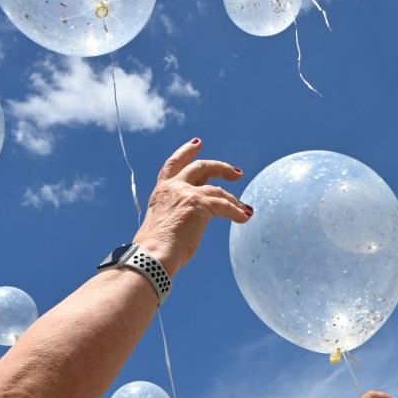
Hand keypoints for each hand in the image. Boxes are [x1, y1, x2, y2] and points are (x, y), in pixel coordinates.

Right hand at [134, 138, 251, 275]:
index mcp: (161, 191)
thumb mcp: (165, 223)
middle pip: (200, 167)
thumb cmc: (156, 249)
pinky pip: (225, 206)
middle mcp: (173, 187)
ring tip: (244, 207)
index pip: (173, 165)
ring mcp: (187, 193)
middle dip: (220, 167)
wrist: (153, 254)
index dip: (186, 152)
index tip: (197, 143)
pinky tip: (245, 217)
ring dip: (233, 198)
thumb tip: (193, 221)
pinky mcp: (199, 204)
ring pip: (217, 189)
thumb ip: (177, 214)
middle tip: (236, 172)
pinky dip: (237, 211)